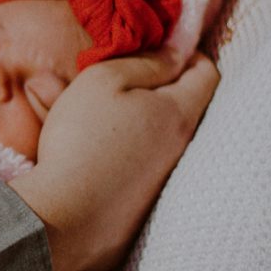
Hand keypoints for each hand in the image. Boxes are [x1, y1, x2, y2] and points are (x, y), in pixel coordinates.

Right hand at [11, 45, 218, 270]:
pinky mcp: (144, 205)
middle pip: (184, 105)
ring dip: (135, 119)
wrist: (63, 219)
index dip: (187, 54)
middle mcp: (182, 148)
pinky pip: (141, 164)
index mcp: (179, 113)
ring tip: (95, 115)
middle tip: (120, 79)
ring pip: (158, 135)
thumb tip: (179, 51)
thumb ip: (148, 61)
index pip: (207, 72)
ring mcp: (165, 180)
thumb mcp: (106, 81)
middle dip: (157, 87)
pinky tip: (93, 152)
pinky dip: (124, 150)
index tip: (158, 50)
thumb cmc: (82, 140)